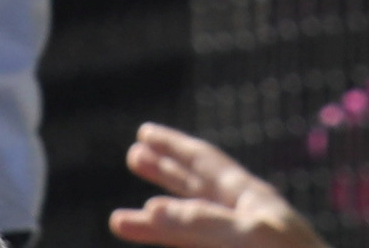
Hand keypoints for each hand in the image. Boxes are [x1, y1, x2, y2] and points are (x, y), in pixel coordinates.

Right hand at [113, 122, 322, 247]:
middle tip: (132, 156)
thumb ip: (201, 221)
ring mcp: (234, 246)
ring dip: (152, 225)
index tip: (145, 132)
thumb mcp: (249, 233)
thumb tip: (151, 208)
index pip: (204, 162)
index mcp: (250, 197)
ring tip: (118, 220)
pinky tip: (154, 241)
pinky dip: (171, 244)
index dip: (174, 147)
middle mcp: (240, 218)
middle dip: (163, 173)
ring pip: (185, 230)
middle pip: (194, 188)